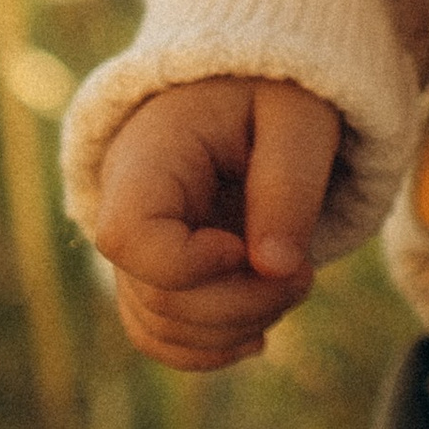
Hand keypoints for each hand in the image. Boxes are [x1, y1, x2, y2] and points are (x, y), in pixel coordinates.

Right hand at [92, 77, 341, 370]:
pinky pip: (159, 335)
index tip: (245, 245)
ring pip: (157, 326)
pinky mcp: (155, 270)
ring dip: (235, 327)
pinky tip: (258, 329)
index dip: (190, 264)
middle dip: (241, 304)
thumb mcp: (298, 119)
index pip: (127, 237)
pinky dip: (210, 348)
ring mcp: (136, 244)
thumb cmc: (278, 90)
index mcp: (147, 155)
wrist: (255, 81)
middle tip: (304, 273)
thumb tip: (275, 269)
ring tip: (289, 283)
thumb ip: (288, 186)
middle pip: (155, 296)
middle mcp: (123, 204)